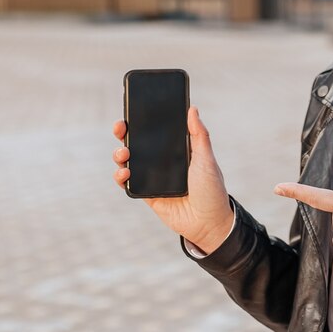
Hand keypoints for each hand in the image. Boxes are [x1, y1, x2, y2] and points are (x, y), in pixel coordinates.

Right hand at [112, 106, 233, 253]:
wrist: (208, 222)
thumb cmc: (212, 189)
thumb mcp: (207, 159)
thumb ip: (199, 135)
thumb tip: (192, 109)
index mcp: (177, 150)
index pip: (157, 132)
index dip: (143, 122)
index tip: (133, 112)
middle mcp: (163, 162)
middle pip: (138, 144)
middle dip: (125, 134)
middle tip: (120, 128)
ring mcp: (153, 178)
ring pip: (129, 162)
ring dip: (120, 155)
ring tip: (123, 153)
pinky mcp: (147, 194)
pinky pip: (129, 184)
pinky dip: (122, 177)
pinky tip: (124, 173)